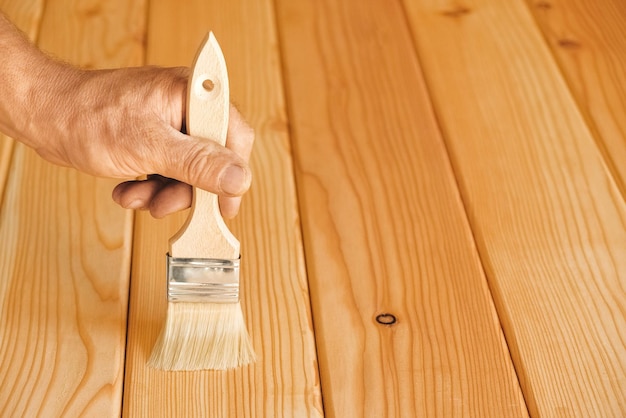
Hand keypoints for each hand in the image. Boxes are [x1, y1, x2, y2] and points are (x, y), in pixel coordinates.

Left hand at [26, 65, 253, 217]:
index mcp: (194, 96)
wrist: (44, 115)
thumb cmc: (88, 117)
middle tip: (165, 204)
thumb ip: (198, 163)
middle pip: (212, 159)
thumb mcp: (149, 146)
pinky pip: (168, 169)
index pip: (235, 137)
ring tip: (137, 196)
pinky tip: (129, 189)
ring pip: (189, 170)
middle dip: (187, 189)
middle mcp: (187, 106)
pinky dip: (151, 185)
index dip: (233, 176)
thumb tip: (240, 178)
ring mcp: (170, 121)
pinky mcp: (154, 135)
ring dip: (164, 192)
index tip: (224, 207)